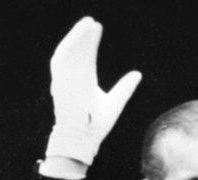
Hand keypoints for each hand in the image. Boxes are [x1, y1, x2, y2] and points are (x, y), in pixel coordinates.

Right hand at [46, 17, 141, 165]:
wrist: (83, 139)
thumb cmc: (96, 126)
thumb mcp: (115, 103)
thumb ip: (125, 88)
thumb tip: (137, 74)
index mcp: (84, 82)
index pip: (86, 56)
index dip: (91, 42)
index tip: (98, 27)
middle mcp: (73, 80)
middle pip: (77, 52)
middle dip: (84, 36)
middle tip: (93, 22)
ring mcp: (65, 81)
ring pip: (68, 53)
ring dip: (75, 37)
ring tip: (87, 24)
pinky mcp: (59, 84)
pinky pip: (60, 61)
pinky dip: (67, 47)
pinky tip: (76, 37)